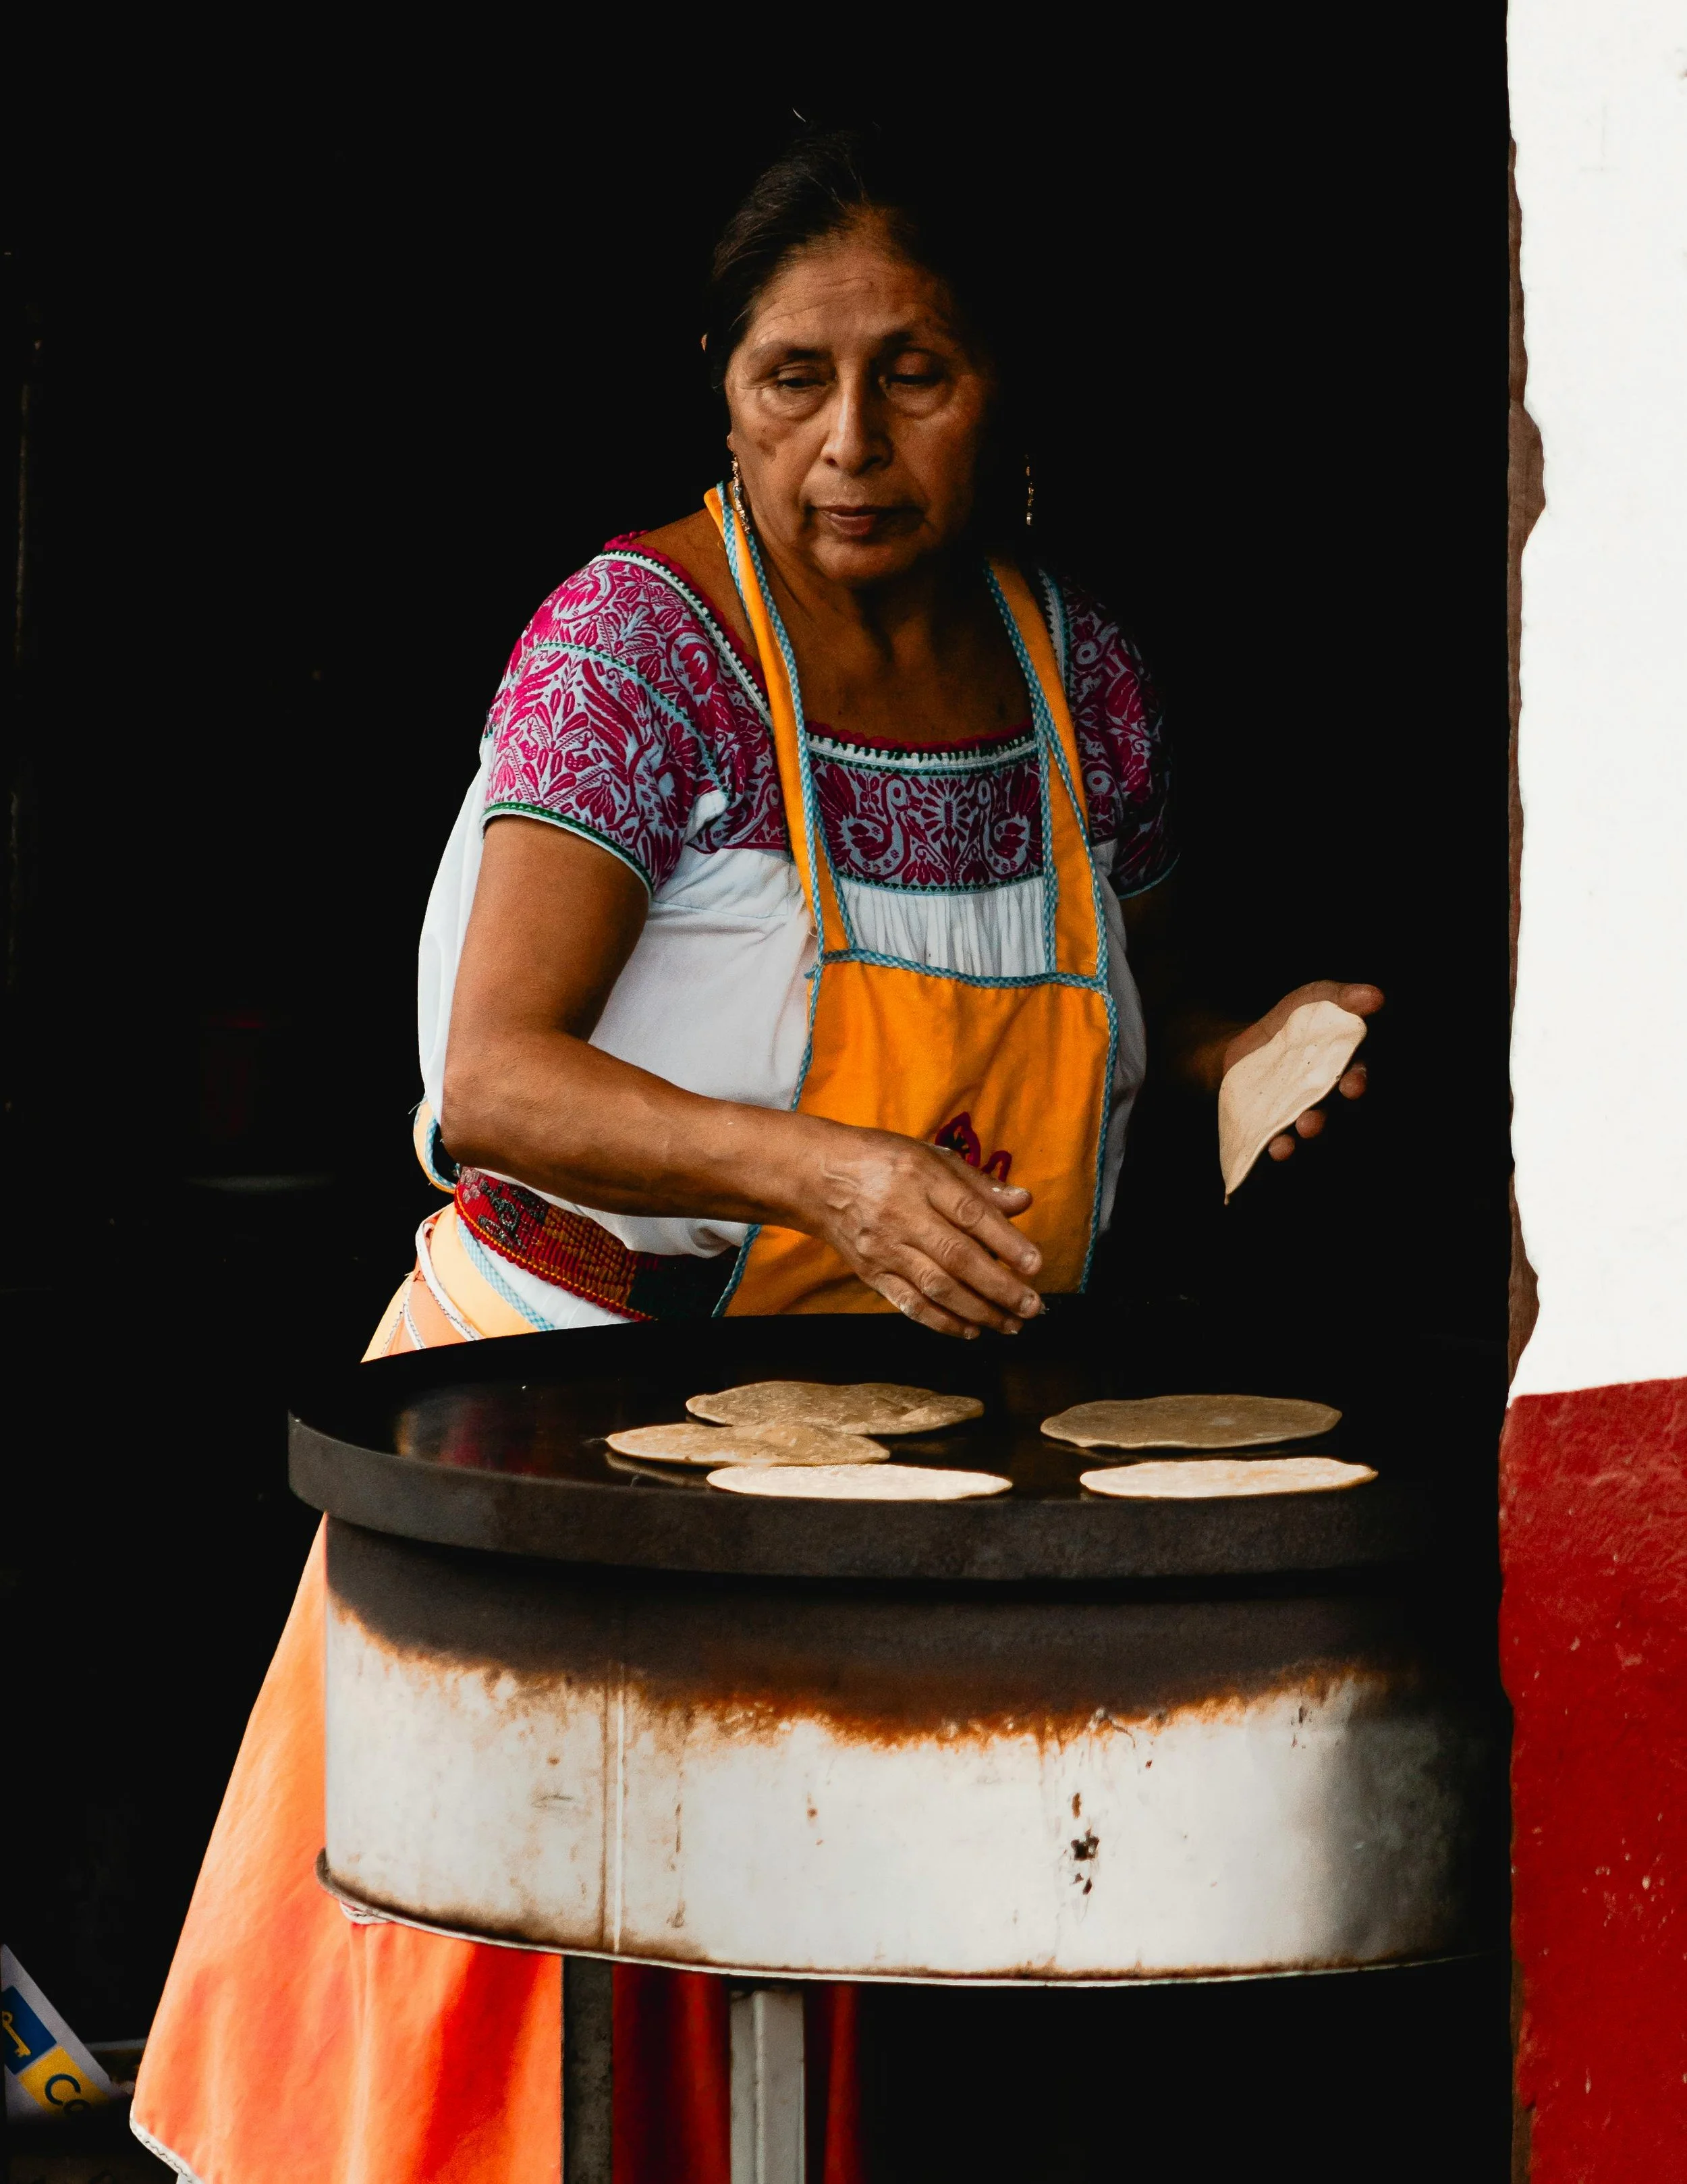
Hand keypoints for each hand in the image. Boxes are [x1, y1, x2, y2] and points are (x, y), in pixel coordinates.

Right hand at [782, 1122, 1043, 1337]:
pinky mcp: (870, 1272)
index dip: (1007, 1242)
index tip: (1036, 1265)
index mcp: (920, 1178)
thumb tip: (1023, 1202)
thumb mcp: (930, 1157)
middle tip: (1033, 1308)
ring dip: (978, 1310)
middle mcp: (902, 1214)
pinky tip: (969, 1330)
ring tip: (1010, 1324)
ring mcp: (884, 1247)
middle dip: (1000, 1288)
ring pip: (937, 1286)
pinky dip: (941, 1321)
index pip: (970, 1213)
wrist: (816, 1178)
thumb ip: (977, 1184)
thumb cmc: (882, 1161)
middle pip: (958, 1257)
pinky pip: (909, 1303)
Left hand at [1222, 979, 1383, 1163]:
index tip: (1352, 1085)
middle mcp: (1332, 1102)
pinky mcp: (1277, 1134)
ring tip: (1283, 1146)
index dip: (1358, 1083)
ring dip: (1294, 1146)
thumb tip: (1375, 996)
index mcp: (1348, 1069)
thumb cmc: (1295, 1023)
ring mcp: (1305, 1120)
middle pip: (1334, 1118)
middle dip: (1323, 1121)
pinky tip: (1263, 1154)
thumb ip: (1343, 998)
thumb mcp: (1314, 1000)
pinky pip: (1280, 1148)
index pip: (1359, 1078)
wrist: (1245, 1051)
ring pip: (1307, 1138)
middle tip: (1311, 1124)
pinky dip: (1273, 1153)